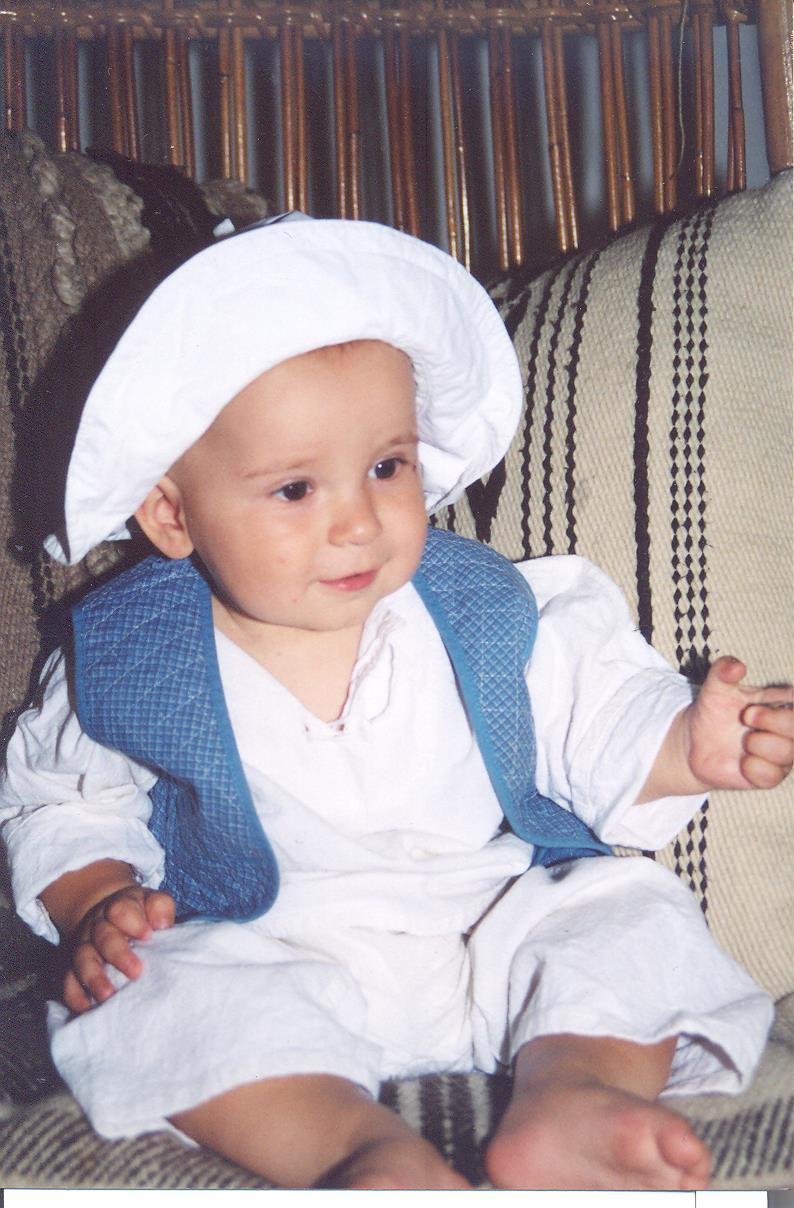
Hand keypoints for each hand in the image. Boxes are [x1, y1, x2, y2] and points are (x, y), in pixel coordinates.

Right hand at [63, 884, 175, 1014]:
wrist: (107, 915)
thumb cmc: (139, 914)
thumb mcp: (153, 902)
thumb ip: (160, 907)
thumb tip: (162, 925)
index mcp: (118, 908)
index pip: (120, 910)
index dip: (132, 922)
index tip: (148, 936)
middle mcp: (97, 927)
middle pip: (103, 937)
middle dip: (118, 955)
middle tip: (136, 972)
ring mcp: (83, 947)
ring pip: (83, 960)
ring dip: (94, 978)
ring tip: (108, 996)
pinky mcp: (73, 968)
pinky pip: (68, 981)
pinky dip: (75, 995)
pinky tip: (86, 1008)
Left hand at [685, 656, 792, 790]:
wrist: (693, 744)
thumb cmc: (712, 712)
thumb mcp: (715, 687)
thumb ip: (723, 671)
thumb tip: (736, 666)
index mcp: (780, 703)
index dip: (790, 699)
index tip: (763, 701)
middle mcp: (785, 729)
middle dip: (773, 720)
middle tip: (747, 715)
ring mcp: (779, 754)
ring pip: (788, 753)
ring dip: (760, 744)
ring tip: (743, 741)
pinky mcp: (768, 776)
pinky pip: (772, 776)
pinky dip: (754, 768)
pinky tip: (742, 762)